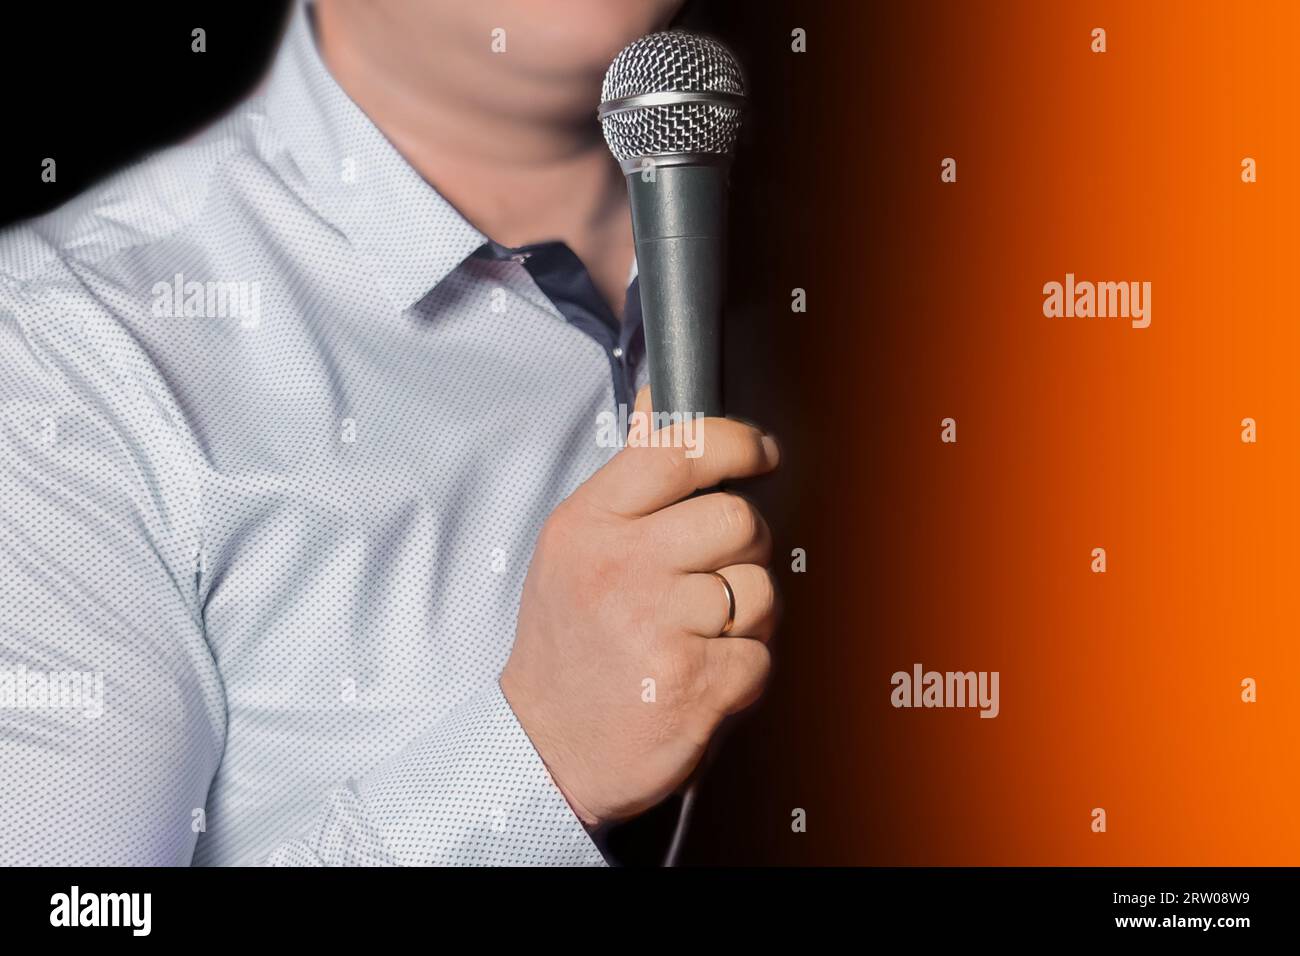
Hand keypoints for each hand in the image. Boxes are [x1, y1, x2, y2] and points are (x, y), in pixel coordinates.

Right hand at [501, 387, 779, 826]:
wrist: (543, 749)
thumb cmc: (567, 645)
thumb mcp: (572, 548)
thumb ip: (627, 480)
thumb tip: (662, 401)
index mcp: (588, 526)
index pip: (680, 449)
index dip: (737, 442)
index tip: (759, 453)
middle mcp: (619, 569)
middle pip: (738, 519)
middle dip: (746, 548)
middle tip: (715, 574)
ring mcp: (656, 628)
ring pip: (760, 590)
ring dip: (747, 615)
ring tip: (700, 633)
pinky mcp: (692, 685)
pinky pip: (761, 655)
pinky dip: (743, 671)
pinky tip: (700, 674)